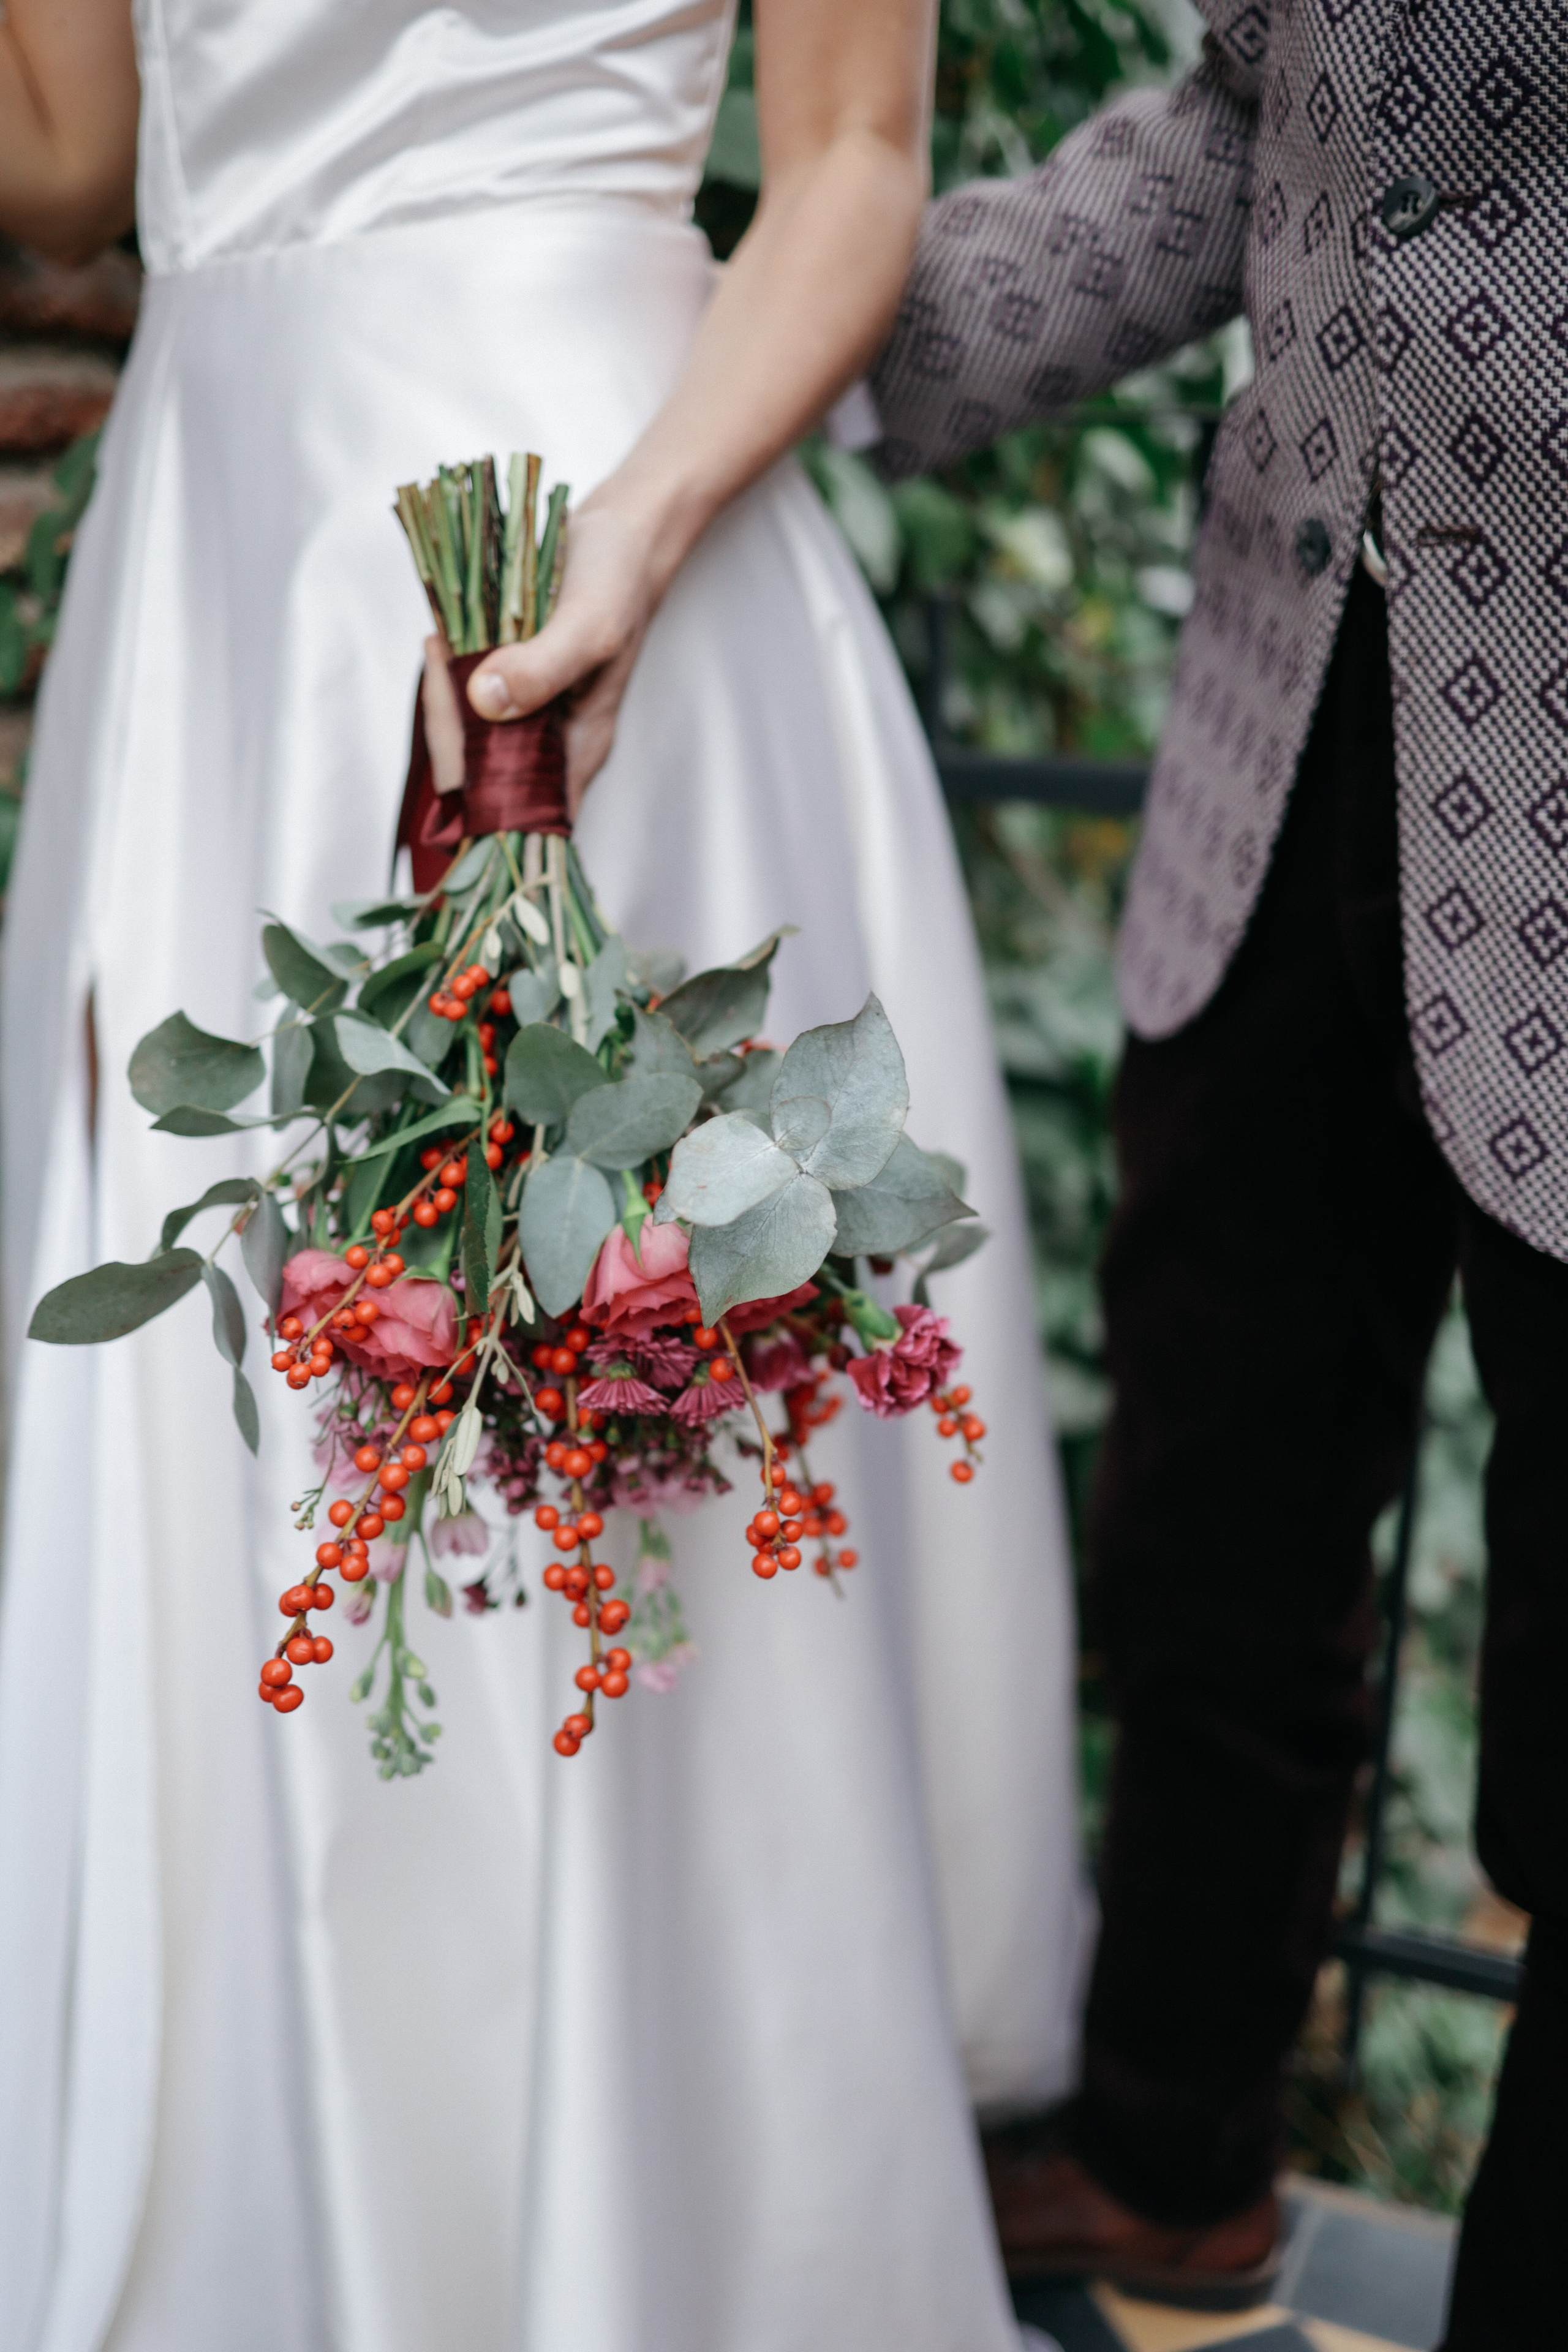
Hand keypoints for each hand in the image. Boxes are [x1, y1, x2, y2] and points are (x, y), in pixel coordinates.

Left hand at [466, 494, 665, 817]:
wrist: (626, 534)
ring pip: (469, 734)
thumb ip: (542, 667)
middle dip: (447, 725)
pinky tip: (446, 639)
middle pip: (480, 772)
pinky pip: (469, 697)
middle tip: (439, 656)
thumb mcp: (589, 625)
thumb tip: (485, 702)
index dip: (471, 783)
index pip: (514, 803)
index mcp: (576, 750)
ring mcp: (531, 713)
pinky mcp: (513, 683)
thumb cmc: (620, 581)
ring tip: (441, 641)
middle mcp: (550, 741)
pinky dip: (451, 673)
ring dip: (445, 696)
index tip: (451, 718)